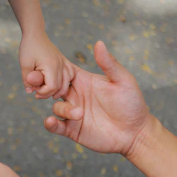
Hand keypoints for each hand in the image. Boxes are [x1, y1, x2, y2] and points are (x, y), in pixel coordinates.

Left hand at [19, 32, 74, 98]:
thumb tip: (30, 92)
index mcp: (51, 65)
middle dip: (48, 93)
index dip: (43, 93)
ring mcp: (64, 62)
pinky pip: (70, 74)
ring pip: (67, 82)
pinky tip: (57, 83)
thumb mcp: (24, 65)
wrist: (35, 34)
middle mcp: (61, 64)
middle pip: (60, 87)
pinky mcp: (64, 61)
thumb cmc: (29, 48)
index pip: (52, 87)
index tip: (34, 91)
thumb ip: (27, 80)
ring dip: (58, 89)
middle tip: (37, 92)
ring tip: (46, 90)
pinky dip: (65, 81)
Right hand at [44, 41, 153, 156]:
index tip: (48, 68)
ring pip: (56, 108)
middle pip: (53, 89)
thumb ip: (109, 63)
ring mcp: (74, 114)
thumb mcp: (123, 81)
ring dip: (62, 110)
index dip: (54, 70)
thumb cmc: (133, 104)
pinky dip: (50, 124)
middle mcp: (77, 97)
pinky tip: (51, 121)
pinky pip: (56, 126)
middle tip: (39, 85)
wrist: (136, 133)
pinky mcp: (74, 130)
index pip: (64, 72)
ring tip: (79, 114)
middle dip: (44, 86)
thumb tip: (99, 43)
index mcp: (85, 82)